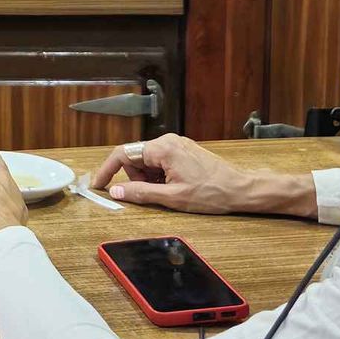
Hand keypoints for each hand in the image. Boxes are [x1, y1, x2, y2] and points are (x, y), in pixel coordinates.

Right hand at [92, 133, 311, 216]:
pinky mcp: (183, 151)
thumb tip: (116, 192)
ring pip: (147, 161)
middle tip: (149, 195)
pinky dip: (159, 176)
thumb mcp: (172, 198)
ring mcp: (176, 145)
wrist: (240, 190)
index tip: (99, 185)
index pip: (123, 154)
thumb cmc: (210, 193)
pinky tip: (174, 187)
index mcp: (163, 149)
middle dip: (134, 178)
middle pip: (135, 158)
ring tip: (167, 192)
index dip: (107, 170)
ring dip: (148, 179)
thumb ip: (141, 193)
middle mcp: (168, 141)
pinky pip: (160, 161)